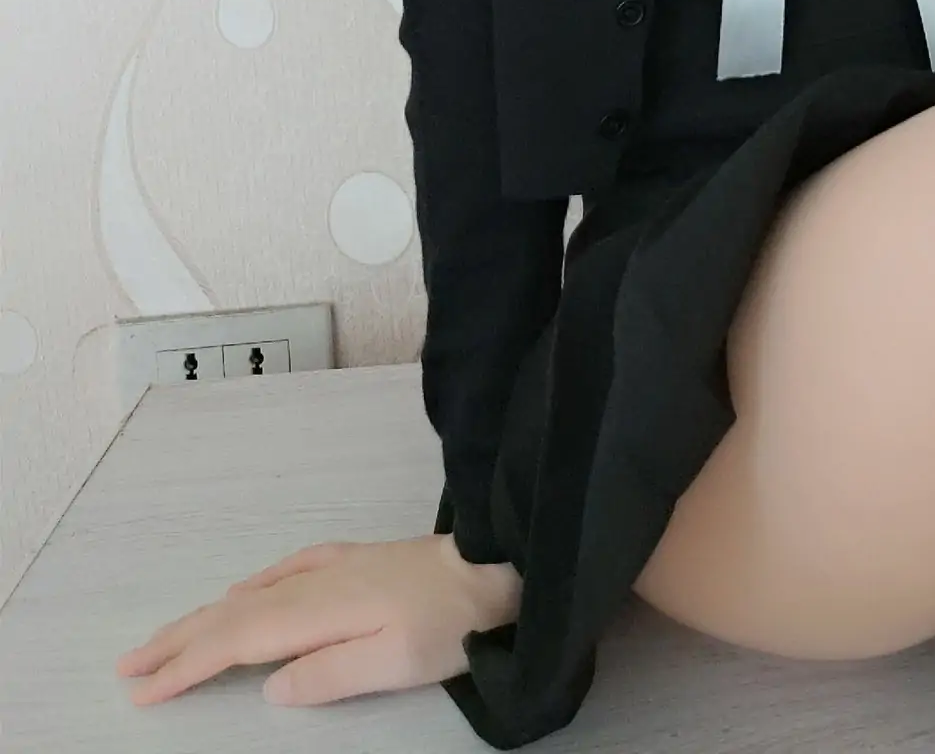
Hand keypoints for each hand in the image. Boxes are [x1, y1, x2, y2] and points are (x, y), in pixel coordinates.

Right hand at [114, 532, 519, 708]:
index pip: (235, 642)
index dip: (185, 667)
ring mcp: (330, 566)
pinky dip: (246, 589)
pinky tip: (237, 594)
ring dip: (201, 617)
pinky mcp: (349, 560)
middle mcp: (313, 583)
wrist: (492, 565)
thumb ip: (327, 675)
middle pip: (230, 614)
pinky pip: (279, 573)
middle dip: (177, 641)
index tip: (142, 691)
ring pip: (248, 593)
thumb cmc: (447, 623)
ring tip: (163, 639)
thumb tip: (269, 685)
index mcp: (317, 612)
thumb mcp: (392, 663)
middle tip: (126, 666)